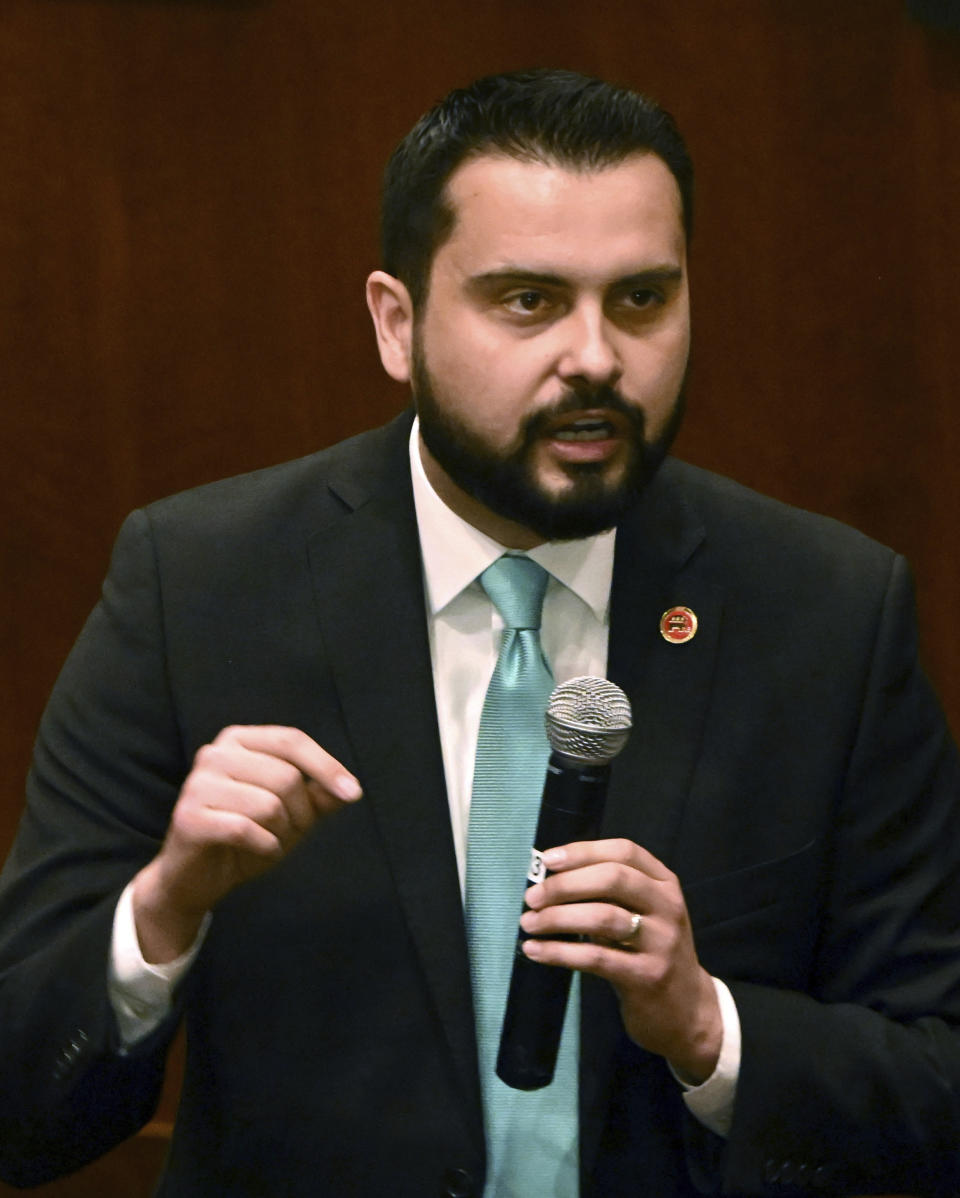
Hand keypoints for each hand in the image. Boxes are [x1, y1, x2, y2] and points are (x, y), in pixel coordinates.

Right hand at [132, 725, 361, 962]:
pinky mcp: (188, 817)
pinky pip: (246, 829)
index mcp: (239, 740)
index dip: (326, 766)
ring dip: (281, 833)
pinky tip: (257, 852)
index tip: (353, 794)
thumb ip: (318, 796)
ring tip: (269, 842)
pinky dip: (264, 847)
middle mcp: (215, 754)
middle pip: (285, 776)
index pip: (292, 740)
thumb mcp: (291, 814)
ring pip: (269, 804)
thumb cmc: (246, 838)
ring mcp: (197, 784)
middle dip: (301, 814)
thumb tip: (349, 789)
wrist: (194, 879)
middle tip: (289, 834)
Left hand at [519, 838, 720, 1081]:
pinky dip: (560, 952)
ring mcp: (661, 942)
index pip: (624, 852)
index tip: (547, 860)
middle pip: (613, 879)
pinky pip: (596, 958)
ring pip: (603, 917)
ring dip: (558, 918)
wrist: (687, 1011)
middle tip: (532, 897)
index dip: (583, 852)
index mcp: (664, 883)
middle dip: (565, 885)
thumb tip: (551, 877)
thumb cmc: (651, 952)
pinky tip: (536, 950)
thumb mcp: (643, 913)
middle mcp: (667, 907)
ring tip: (528, 923)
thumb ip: (609, 892)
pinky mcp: (647, 977)